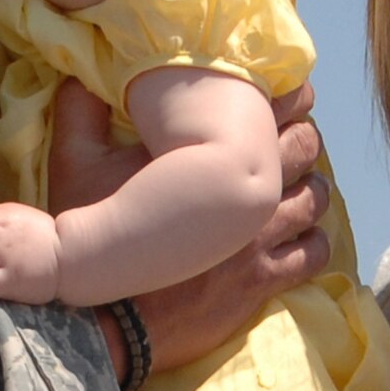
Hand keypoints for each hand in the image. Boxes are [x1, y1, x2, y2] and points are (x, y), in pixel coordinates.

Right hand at [49, 79, 331, 374]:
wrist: (107, 315)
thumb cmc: (93, 234)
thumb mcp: (74, 166)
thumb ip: (80, 114)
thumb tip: (79, 76)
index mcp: (205, 156)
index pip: (269, 110)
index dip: (290, 97)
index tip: (291, 94)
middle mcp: (241, 194)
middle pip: (302, 150)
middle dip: (303, 139)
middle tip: (293, 138)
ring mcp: (256, 239)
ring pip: (314, 200)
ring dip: (312, 188)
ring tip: (302, 185)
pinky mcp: (261, 280)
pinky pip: (312, 255)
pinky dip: (315, 242)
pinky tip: (303, 237)